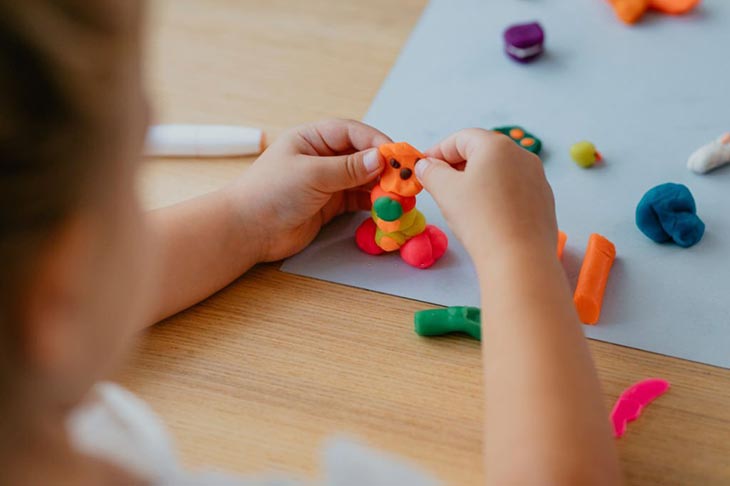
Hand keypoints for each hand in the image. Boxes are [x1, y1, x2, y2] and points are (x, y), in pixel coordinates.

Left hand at [224, 119, 390, 261]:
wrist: (247, 230)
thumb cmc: (269, 192)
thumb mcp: (311, 174)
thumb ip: (347, 168)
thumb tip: (380, 158)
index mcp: (313, 138)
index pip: (353, 133)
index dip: (377, 143)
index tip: (397, 157)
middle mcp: (322, 157)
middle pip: (362, 156)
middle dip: (385, 167)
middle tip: (405, 180)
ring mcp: (327, 181)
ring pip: (363, 179)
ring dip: (382, 187)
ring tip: (400, 197)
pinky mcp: (330, 204)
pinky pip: (359, 200)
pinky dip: (373, 204)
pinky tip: (385, 208)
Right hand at [416, 128, 556, 262]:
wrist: (520, 259)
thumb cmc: (480, 219)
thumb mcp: (445, 191)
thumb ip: (431, 172)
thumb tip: (426, 166)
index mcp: (497, 146)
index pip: (461, 138)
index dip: (438, 151)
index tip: (423, 167)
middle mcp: (522, 155)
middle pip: (482, 152)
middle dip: (457, 166)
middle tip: (438, 185)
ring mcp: (537, 178)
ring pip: (499, 172)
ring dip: (476, 181)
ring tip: (460, 203)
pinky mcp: (544, 201)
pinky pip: (514, 191)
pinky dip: (496, 196)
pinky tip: (485, 216)